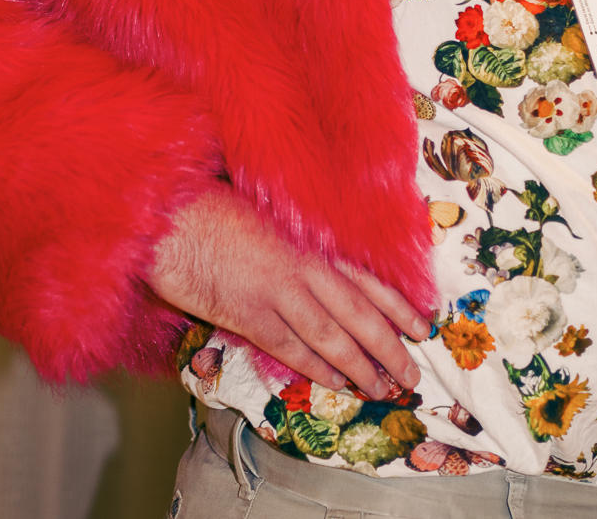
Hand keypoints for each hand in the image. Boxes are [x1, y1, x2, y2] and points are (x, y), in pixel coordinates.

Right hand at [144, 183, 428, 397]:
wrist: (174, 217)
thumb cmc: (219, 206)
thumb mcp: (272, 214)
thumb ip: (301, 240)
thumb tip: (326, 261)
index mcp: (310, 241)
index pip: (367, 279)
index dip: (398, 306)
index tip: (422, 327)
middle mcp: (303, 268)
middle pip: (359, 315)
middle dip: (390, 348)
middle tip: (412, 376)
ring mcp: (277, 293)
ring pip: (332, 338)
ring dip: (361, 367)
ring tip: (384, 389)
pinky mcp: (249, 316)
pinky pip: (292, 349)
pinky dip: (318, 369)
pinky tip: (337, 384)